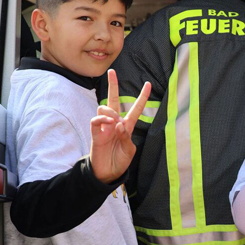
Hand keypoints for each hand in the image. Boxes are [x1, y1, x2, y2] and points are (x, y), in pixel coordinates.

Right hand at [90, 69, 150, 183]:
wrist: (108, 172)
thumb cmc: (120, 160)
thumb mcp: (130, 150)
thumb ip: (127, 137)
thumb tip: (119, 124)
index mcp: (127, 126)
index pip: (136, 108)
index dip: (142, 97)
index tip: (148, 84)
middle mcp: (115, 123)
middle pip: (114, 99)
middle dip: (113, 85)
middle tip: (111, 72)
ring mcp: (105, 126)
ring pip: (104, 107)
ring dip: (110, 111)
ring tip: (113, 121)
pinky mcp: (96, 132)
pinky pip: (96, 119)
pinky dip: (102, 118)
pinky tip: (107, 123)